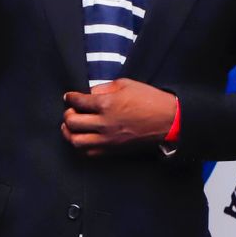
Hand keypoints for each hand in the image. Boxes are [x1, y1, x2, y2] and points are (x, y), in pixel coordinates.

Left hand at [62, 80, 176, 154]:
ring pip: (76, 141)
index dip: (69, 98)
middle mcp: (104, 123)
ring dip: (69, 132)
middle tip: (71, 111)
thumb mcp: (126, 84)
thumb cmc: (150, 100)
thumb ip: (104, 88)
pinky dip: (81, 145)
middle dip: (67, 114)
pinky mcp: (112, 150)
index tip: (69, 97)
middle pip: (71, 122)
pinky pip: (88, 152)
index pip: (77, 101)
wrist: (168, 121)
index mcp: (106, 104)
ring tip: (71, 127)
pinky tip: (83, 138)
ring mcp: (107, 139)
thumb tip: (90, 94)